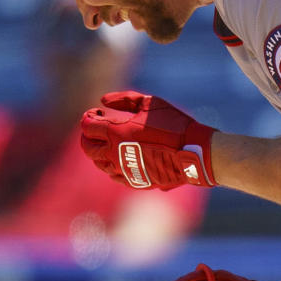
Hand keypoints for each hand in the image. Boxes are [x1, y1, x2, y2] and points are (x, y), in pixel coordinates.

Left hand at [80, 91, 215, 189]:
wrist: (193, 152)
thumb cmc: (173, 124)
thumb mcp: (149, 102)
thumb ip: (123, 99)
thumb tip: (103, 101)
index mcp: (115, 132)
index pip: (87, 126)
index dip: (88, 117)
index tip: (97, 113)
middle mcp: (114, 153)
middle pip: (88, 147)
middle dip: (87, 137)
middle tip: (95, 130)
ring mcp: (124, 170)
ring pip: (99, 164)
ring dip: (98, 152)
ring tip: (107, 144)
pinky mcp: (136, 181)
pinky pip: (114, 176)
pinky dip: (111, 167)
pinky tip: (119, 159)